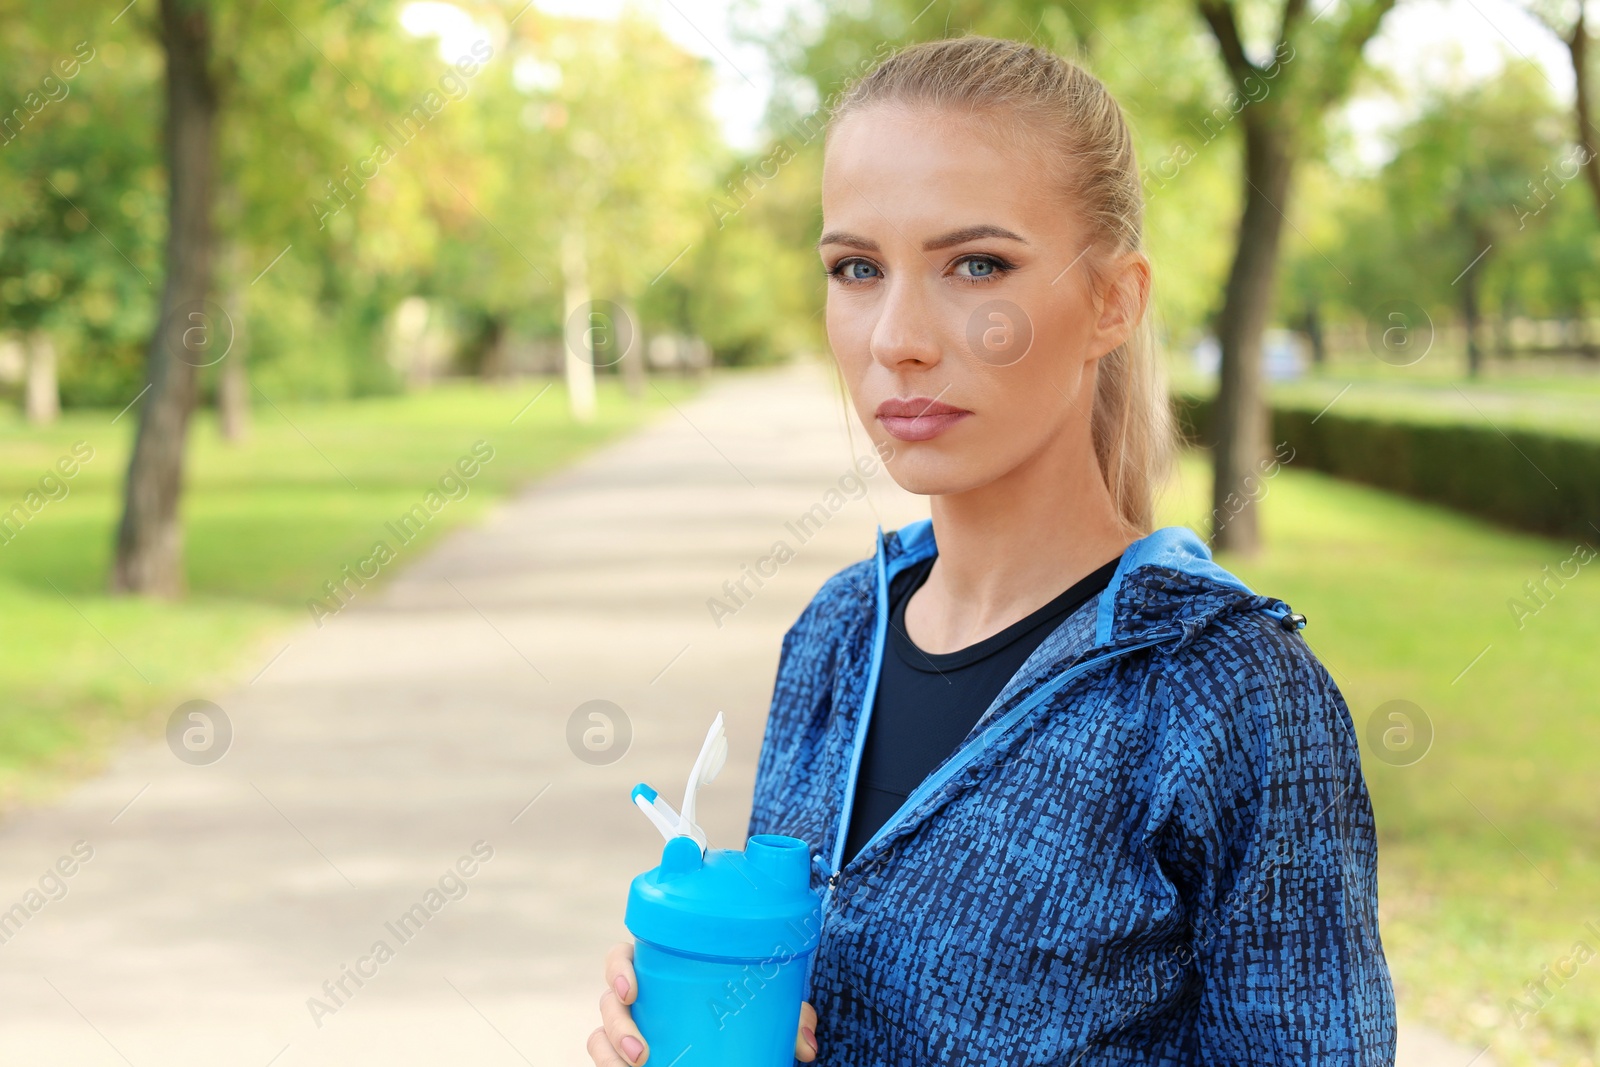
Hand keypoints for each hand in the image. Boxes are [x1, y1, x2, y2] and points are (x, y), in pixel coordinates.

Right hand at [587, 941, 819, 1063]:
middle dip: (617, 1026)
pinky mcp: (628, 1055)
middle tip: (642, 1052)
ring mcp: (630, 1027)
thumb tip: (807, 1048)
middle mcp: (639, 997)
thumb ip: (789, 1020)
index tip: (631, 989)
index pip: (623, 957)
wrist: (738, 1044)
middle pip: (608, 1002)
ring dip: (609, 1055)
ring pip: (600, 1037)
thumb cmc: (743, 1010)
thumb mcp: (767, 1010)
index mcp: (661, 968)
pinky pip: (607, 1061)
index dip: (618, 969)